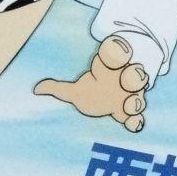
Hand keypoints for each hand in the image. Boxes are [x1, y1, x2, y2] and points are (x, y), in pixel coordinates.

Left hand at [33, 36, 148, 131]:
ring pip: (140, 95)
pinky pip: (138, 116)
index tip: (117, 50)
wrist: (115, 98)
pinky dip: (136, 121)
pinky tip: (132, 125)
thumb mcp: (76, 89)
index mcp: (110, 68)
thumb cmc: (94, 89)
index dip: (117, 50)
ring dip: (136, 98)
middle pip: (133, 73)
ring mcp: (132, 95)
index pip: (116, 54)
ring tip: (129, 105)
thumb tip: (36, 89)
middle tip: (127, 78)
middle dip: (133, 75)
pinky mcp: (133, 112)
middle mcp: (125, 79)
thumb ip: (58, 88)